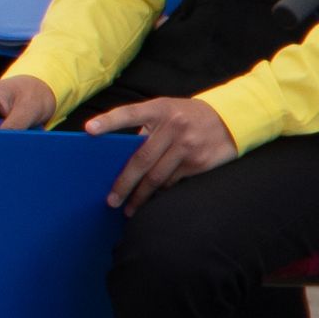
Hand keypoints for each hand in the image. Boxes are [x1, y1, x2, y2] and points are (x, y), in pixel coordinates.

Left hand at [86, 93, 236, 210]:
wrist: (230, 119)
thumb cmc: (186, 116)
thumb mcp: (166, 110)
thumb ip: (145, 128)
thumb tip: (120, 155)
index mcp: (159, 109)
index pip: (129, 113)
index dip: (108, 121)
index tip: (88, 130)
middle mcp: (173, 126)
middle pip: (141, 159)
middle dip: (124, 183)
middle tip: (111, 200)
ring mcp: (187, 145)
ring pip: (157, 177)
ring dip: (141, 196)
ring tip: (129, 208)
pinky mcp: (199, 162)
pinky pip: (173, 182)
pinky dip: (160, 192)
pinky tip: (152, 200)